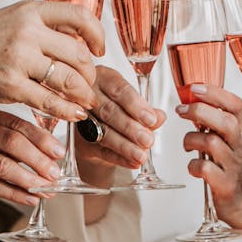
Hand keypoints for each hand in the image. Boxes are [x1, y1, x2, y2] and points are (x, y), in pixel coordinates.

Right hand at [0, 1, 104, 122]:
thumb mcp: (13, 20)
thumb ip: (44, 27)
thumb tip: (80, 41)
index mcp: (31, 12)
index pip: (79, 16)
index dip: (97, 34)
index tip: (99, 49)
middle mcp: (27, 32)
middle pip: (78, 55)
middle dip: (90, 74)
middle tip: (90, 84)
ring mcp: (19, 59)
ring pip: (69, 80)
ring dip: (83, 94)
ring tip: (85, 102)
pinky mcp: (11, 85)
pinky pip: (50, 101)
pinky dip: (67, 110)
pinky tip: (74, 114)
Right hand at [0, 105, 65, 206]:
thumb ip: (22, 143)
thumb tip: (55, 156)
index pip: (18, 124)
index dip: (42, 139)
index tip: (59, 153)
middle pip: (11, 142)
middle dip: (38, 160)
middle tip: (54, 174)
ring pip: (3, 166)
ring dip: (29, 180)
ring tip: (46, 189)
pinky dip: (16, 194)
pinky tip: (31, 198)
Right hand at [76, 66, 164, 183]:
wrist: (98, 126)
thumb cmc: (118, 107)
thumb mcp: (133, 104)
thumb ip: (146, 111)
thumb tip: (159, 117)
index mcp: (105, 79)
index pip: (119, 90)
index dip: (135, 105)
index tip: (151, 119)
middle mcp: (90, 96)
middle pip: (109, 112)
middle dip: (130, 128)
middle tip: (147, 139)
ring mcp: (82, 119)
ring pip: (104, 133)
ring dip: (124, 146)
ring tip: (141, 155)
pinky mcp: (82, 141)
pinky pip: (101, 151)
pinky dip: (119, 158)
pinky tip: (132, 162)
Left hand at [174, 84, 241, 224]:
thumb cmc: (228, 165)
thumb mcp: (227, 138)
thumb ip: (213, 118)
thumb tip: (189, 97)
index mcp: (239, 130)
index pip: (235, 104)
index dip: (215, 93)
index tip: (194, 88)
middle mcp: (238, 145)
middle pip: (225, 121)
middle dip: (200, 111)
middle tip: (181, 110)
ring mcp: (232, 165)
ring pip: (212, 143)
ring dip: (192, 140)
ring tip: (187, 144)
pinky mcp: (224, 184)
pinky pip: (206, 169)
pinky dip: (193, 166)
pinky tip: (193, 167)